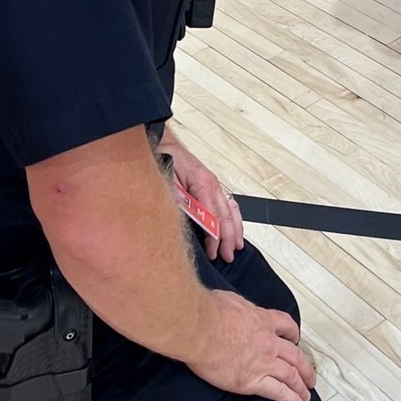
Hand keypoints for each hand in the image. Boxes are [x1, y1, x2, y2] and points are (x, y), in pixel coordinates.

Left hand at [160, 131, 242, 262]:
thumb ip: (178, 200)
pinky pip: (227, 204)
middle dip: (229, 238)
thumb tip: (189, 219)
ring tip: (237, 246)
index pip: (214, 217)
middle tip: (228, 256)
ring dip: (235, 230)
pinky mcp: (210, 185)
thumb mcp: (167, 182)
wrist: (162, 144)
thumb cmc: (163, 159)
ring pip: (231, 210)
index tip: (214, 253)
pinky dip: (233, 217)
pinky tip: (234, 227)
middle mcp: (212, 184)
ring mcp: (214, 184)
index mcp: (203, 183)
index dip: (215, 238)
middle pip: (226, 216)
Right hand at [190, 288, 316, 400]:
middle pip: (295, 356)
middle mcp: (268, 342)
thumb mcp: (231, 300)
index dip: (293, 334)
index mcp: (263, 321)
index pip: (286, 326)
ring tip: (306, 396)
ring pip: (291, 376)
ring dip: (301, 387)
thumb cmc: (210, 313)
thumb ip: (239, 307)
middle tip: (309, 377)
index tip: (295, 340)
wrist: (200, 330)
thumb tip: (235, 307)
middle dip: (305, 368)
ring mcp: (263, 363)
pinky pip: (279, 393)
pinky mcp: (252, 381)